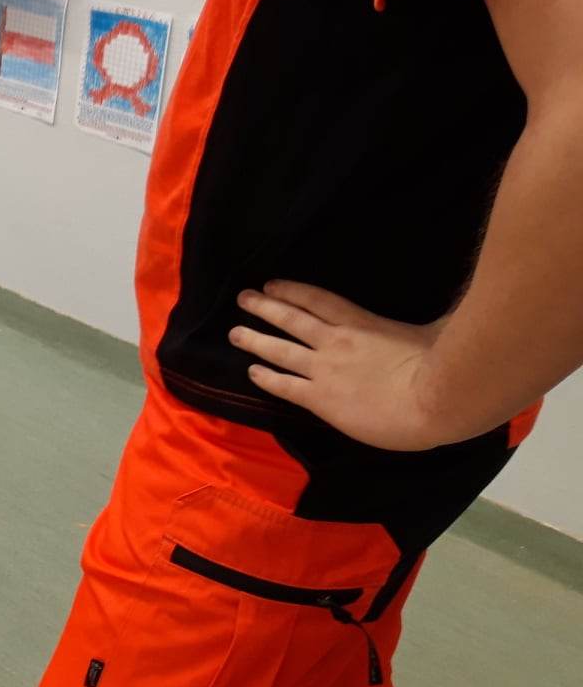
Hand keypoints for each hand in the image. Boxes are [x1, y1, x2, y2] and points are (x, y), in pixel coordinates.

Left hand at [232, 280, 442, 450]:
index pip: (317, 300)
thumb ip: (435, 317)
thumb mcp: (437, 329)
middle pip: (290, 318)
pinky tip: (252, 372)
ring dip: (254, 339)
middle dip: (263, 307)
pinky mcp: (322, 399)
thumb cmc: (444, 365)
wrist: (435, 401)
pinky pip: (285, 386)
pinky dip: (266, 378)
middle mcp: (336, 342)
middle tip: (242, 299)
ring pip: (279, 350)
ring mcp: (325, 370)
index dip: (291, 291)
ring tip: (235, 333)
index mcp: (361, 323)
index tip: (271, 285)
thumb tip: (452, 308)